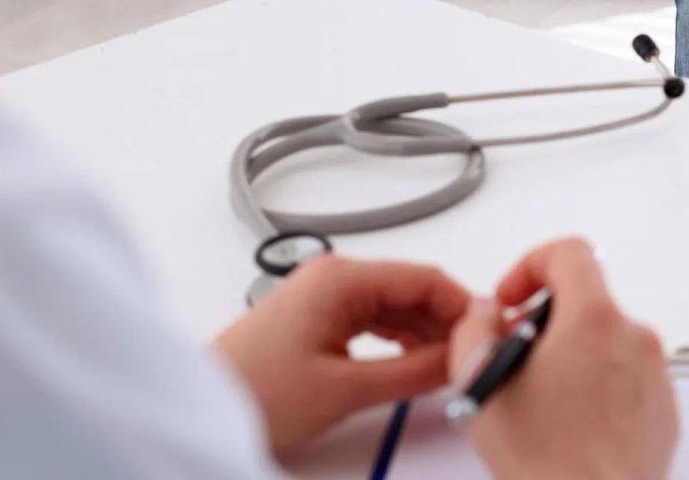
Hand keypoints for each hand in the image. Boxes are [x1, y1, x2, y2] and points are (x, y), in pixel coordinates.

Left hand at [213, 255, 469, 453]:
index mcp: (340, 278)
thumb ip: (414, 372)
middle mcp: (333, 277)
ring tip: (449, 365)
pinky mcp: (315, 318)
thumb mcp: (347, 388)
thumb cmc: (251, 393)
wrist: (199, 411)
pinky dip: (400, 340)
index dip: (464, 305)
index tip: (489, 331)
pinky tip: (414, 364)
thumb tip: (460, 359)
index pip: (425, 278)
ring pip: (396, 306)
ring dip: (425, 333)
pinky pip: (374, 320)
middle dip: (448, 321)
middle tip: (474, 354)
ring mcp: (322, 296)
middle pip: (413, 290)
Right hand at [450, 238, 677, 479]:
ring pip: (607, 343)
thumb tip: (486, 314)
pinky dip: (599, 389)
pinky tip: (571, 426)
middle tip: (515, 360)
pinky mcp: (663, 410)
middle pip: (587, 302)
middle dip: (545, 322)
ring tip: (542, 403)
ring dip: (572, 358)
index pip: (570, 253)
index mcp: (595, 320)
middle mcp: (635, 338)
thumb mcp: (480, 382)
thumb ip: (474, 327)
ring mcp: (655, 375)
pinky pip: (627, 380)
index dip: (531, 266)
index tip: (511, 301)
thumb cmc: (541, 458)